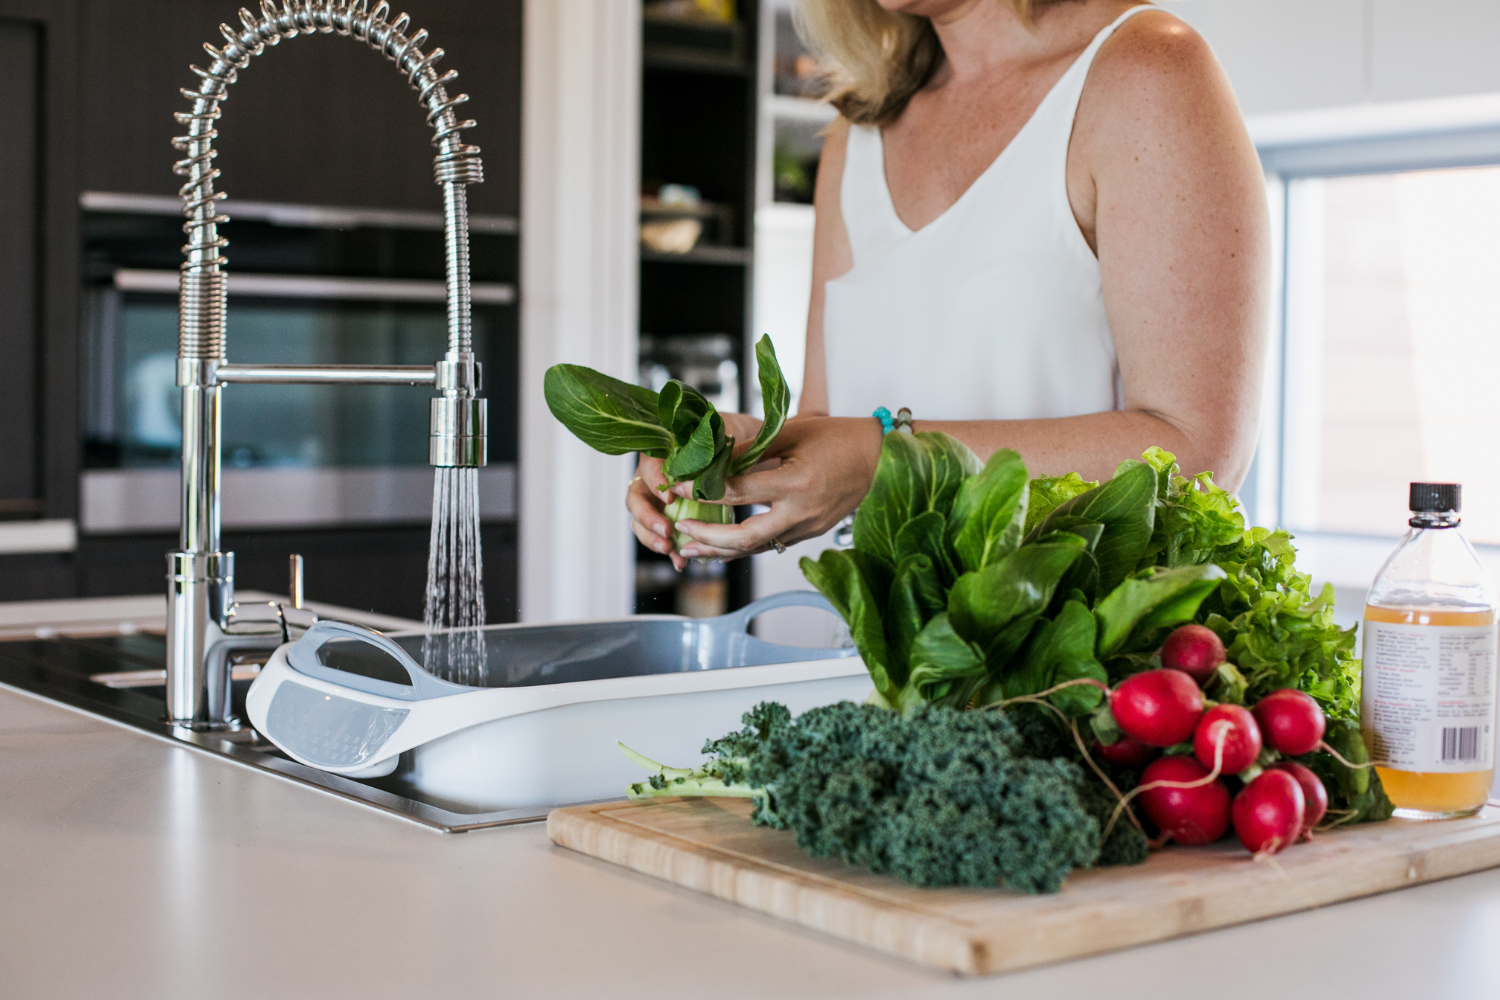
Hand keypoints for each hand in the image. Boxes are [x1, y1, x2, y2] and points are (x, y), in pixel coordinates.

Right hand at [626, 411, 764, 570]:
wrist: (734, 453)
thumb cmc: (724, 440)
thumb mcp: (719, 437)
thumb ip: (710, 447)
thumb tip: (709, 461)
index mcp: (659, 452)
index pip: (648, 467)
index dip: (655, 482)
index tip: (670, 496)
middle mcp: (651, 477)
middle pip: (636, 498)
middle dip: (647, 518)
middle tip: (667, 531)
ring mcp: (656, 500)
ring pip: (641, 521)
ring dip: (652, 538)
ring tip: (670, 550)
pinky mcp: (668, 518)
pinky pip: (660, 536)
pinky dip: (669, 551)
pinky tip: (680, 563)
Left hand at [671, 416, 881, 560]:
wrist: (880, 459)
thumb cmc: (837, 437)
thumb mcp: (790, 433)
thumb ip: (750, 450)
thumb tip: (709, 460)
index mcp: (796, 483)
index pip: (738, 493)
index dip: (702, 490)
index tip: (676, 485)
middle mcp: (802, 512)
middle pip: (746, 538)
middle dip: (708, 537)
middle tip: (680, 528)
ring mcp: (807, 528)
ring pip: (757, 548)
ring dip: (722, 550)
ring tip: (691, 548)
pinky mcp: (810, 533)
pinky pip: (771, 545)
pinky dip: (744, 547)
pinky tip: (722, 546)